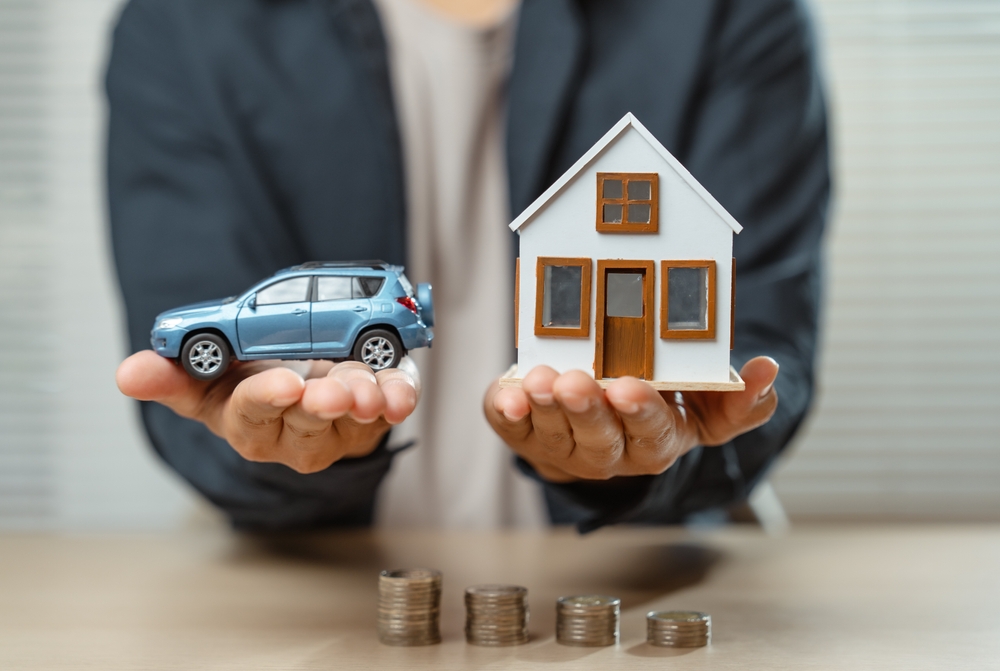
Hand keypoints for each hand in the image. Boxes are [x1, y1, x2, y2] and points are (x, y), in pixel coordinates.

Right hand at [116, 351, 418, 472]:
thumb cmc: (248, 387)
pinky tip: (400, 394)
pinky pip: (390, 410)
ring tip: (367, 390)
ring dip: (363, 403)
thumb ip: (172, 378)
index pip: (253, 415)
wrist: (300, 386)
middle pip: (308, 423)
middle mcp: (295, 433)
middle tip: (330, 390)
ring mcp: (340, 427)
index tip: (284, 384)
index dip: (267, 399)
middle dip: (320, 404)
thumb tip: (126, 374)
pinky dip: (399, 399)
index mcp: (249, 423)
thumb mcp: (206, 384)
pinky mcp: (375, 415)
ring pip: (353, 421)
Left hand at [484, 357, 778, 482]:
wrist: (601, 415)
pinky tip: (505, 397)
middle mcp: (609, 452)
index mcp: (656, 441)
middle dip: (587, 409)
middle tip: (575, 382)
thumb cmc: (654, 404)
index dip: (640, 412)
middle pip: (599, 438)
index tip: (629, 387)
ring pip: (555, 433)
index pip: (652, 433)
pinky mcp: (526, 434)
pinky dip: (507, 412)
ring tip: (540, 379)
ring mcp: (564, 446)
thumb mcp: (704, 404)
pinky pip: (513, 429)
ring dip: (546, 406)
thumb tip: (769, 372)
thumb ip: (740, 398)